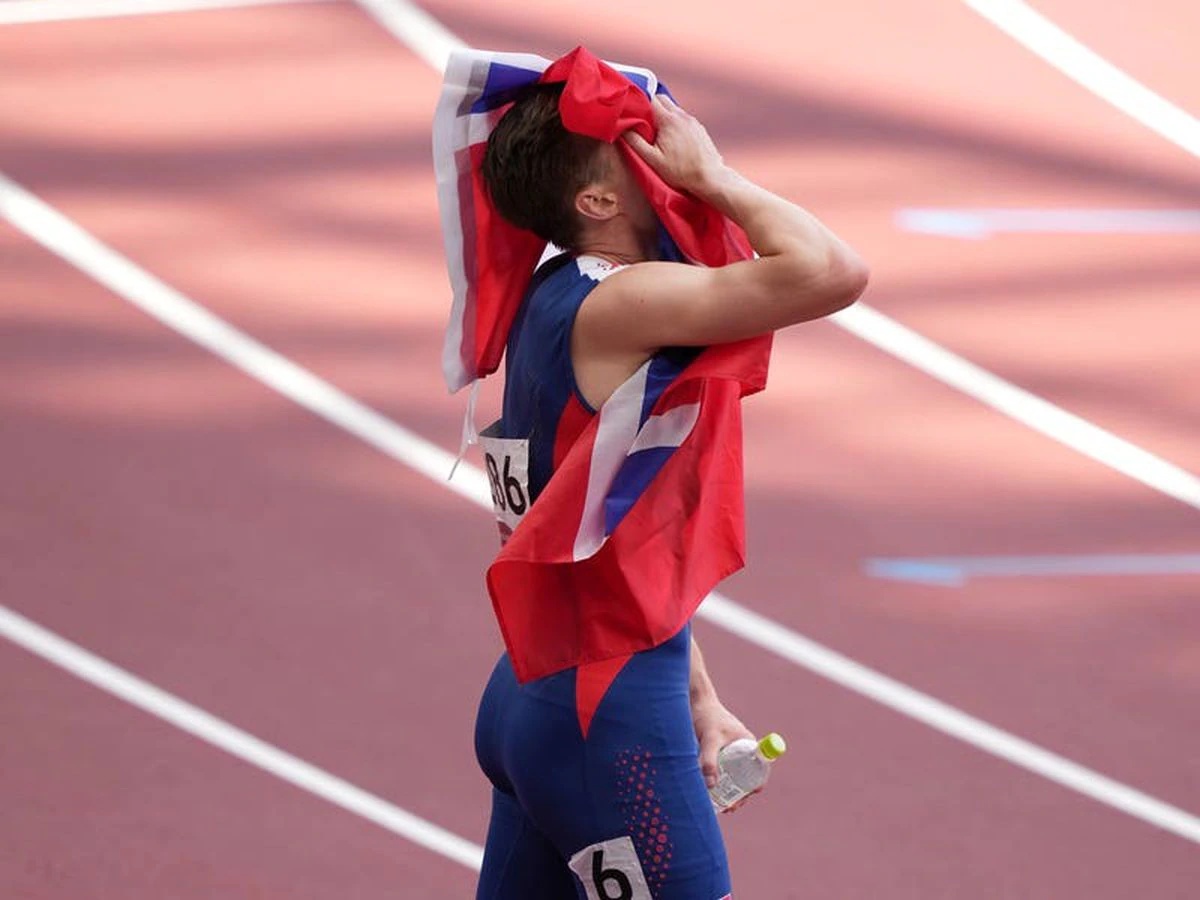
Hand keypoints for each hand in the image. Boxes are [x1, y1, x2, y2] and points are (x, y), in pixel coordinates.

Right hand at [623, 94, 729, 196]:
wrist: (709, 177)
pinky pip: (683, 117)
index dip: (640, 102)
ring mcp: (692, 121)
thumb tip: (624, 129)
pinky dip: (675, 121)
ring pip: (673, 108)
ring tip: (658, 131)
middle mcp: (681, 116)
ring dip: (663, 114)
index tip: (634, 111)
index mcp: (668, 120)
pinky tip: (673, 137)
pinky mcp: (699, 127)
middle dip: (651, 105)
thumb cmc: (680, 171)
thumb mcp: (653, 160)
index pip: (651, 99)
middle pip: (662, 99)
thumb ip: (636, 143)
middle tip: (644, 121)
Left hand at [690, 695, 756, 810]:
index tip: (747, 796)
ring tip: (722, 808)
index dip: (757, 784)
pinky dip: (721, 784)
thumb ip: (709, 760)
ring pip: (735, 776)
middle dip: (741, 795)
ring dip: (731, 792)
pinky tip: (712, 796)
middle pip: (747, 777)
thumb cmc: (706, 716)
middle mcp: (743, 749)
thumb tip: (711, 785)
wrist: (694, 701)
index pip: (761, 768)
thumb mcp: (709, 738)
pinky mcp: (719, 753)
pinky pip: (724, 771)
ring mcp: (731, 751)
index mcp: (749, 743)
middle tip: (731, 808)